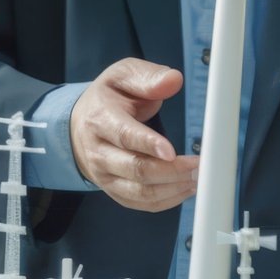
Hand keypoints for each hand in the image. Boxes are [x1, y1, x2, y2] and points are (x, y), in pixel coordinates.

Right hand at [70, 58, 199, 211]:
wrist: (80, 124)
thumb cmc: (109, 98)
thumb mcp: (123, 75)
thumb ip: (148, 77)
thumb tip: (173, 80)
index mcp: (101, 119)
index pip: (125, 136)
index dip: (149, 145)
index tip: (172, 151)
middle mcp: (99, 152)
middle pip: (135, 169)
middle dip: (171, 171)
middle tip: (199, 165)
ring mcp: (105, 175)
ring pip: (139, 192)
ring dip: (172, 188)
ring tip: (198, 177)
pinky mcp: (114, 190)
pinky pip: (140, 203)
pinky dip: (166, 200)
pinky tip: (186, 189)